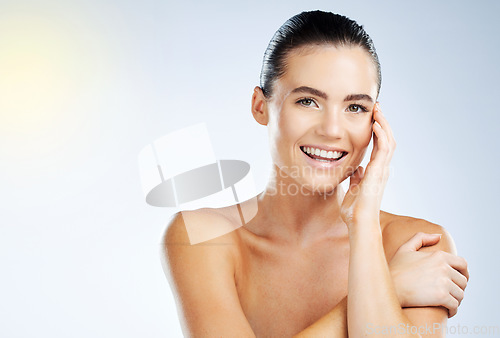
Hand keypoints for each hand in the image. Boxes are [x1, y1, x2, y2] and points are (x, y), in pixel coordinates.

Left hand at [341, 103, 395, 226]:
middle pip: (388, 140)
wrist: (358, 222)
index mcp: (375, 172)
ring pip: (389, 141)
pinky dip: (381, 135)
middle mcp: (381, 169)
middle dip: (383, 122)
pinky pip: (384, 149)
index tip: (372, 117)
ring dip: (383, 124)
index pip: (380, 146)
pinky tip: (375, 124)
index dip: (378, 131)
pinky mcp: (379, 172)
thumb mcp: (353, 189)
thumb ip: (356, 178)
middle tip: (376, 108)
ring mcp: (382, 170)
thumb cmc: (355, 210)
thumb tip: (356, 170)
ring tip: (377, 110)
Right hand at [389, 232, 468, 317]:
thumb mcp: (405, 249)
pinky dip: (453, 310)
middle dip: (458, 288)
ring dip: (456, 300)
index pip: (463, 264)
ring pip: (460, 294)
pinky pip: (455, 305)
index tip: (460, 279)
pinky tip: (447, 311)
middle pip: (463, 281)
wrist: (387, 286)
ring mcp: (443, 282)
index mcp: (439, 255)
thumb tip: (438, 236)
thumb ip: (421, 238)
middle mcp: (444, 267)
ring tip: (448, 303)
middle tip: (451, 294)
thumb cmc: (394, 268)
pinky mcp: (441, 297)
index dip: (464, 273)